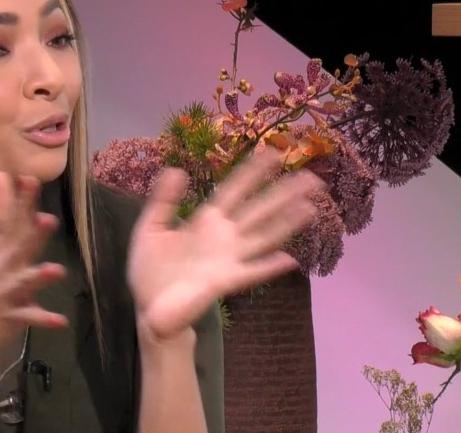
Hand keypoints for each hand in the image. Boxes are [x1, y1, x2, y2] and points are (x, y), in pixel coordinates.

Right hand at [0, 171, 67, 357]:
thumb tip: (2, 178)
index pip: (2, 219)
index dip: (14, 200)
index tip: (25, 178)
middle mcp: (1, 267)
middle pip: (19, 246)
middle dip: (33, 233)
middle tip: (47, 218)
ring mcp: (7, 292)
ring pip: (26, 282)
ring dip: (40, 276)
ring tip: (56, 270)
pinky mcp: (14, 316)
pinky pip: (31, 317)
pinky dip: (44, 319)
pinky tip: (60, 320)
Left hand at [127, 148, 324, 339]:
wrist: (149, 308)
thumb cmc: (151, 269)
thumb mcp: (151, 228)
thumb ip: (163, 201)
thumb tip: (176, 169)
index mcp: (205, 220)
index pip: (233, 190)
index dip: (251, 173)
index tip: (272, 152)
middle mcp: (223, 236)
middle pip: (258, 210)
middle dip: (282, 194)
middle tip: (311, 178)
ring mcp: (227, 259)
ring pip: (263, 237)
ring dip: (285, 223)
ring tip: (309, 208)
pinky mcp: (224, 282)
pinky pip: (250, 272)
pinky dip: (268, 267)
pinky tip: (289, 260)